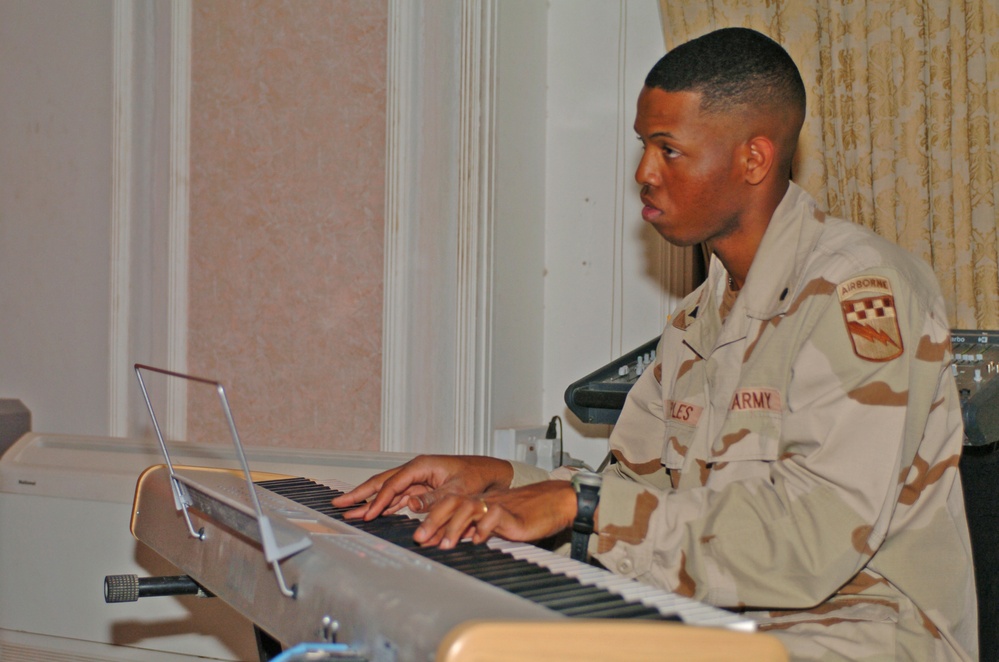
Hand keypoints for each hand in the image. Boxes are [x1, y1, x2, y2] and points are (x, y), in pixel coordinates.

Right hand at [331, 455, 512, 520]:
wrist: (490, 474)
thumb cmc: (475, 478)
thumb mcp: (457, 490)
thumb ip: (434, 498)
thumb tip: (411, 505)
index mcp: (422, 465)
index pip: (394, 484)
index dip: (379, 500)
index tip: (367, 513)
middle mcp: (415, 470)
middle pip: (382, 482)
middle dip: (360, 493)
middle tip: (339, 503)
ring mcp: (416, 479)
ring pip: (386, 490)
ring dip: (368, 501)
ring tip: (347, 510)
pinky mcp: (420, 489)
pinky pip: (396, 498)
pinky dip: (383, 505)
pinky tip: (370, 513)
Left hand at [413, 480, 577, 548]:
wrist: (557, 503)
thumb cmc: (529, 515)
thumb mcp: (495, 525)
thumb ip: (474, 530)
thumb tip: (451, 542)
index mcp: (478, 503)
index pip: (449, 506)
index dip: (431, 521)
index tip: (418, 539)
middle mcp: (484, 501)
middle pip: (452, 501)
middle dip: (433, 520)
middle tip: (420, 539)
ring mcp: (498, 505)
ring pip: (469, 506)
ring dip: (454, 526)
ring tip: (445, 544)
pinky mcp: (513, 513)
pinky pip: (494, 515)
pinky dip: (484, 527)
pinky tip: (478, 540)